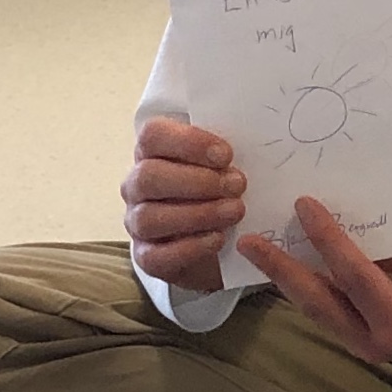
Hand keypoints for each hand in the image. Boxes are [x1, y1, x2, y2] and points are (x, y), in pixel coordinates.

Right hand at [124, 117, 246, 292]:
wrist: (217, 247)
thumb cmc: (218, 194)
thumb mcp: (222, 169)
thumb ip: (224, 157)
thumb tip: (255, 146)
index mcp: (151, 153)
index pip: (153, 135)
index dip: (188, 142)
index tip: (226, 154)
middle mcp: (136, 186)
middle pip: (149, 176)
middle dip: (197, 181)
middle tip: (237, 185)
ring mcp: (136, 222)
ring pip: (150, 217)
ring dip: (198, 214)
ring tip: (235, 211)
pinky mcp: (145, 256)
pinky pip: (157, 255)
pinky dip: (191, 247)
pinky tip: (218, 238)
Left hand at [237, 198, 391, 364]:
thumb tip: (351, 219)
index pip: (353, 275)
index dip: (327, 239)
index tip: (304, 205)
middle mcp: (375, 341)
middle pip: (318, 301)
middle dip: (281, 270)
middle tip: (249, 242)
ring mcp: (364, 344)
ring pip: (315, 308)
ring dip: (285, 278)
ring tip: (255, 250)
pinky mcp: (359, 337)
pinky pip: (326, 308)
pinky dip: (304, 284)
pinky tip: (285, 263)